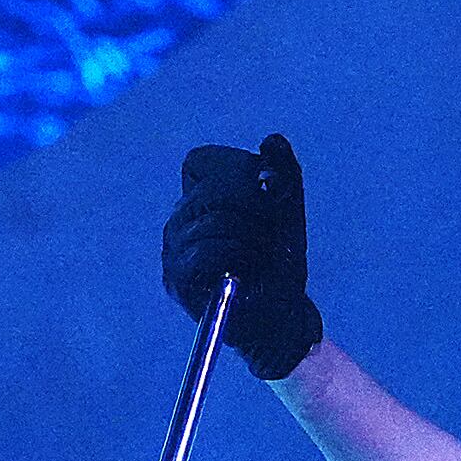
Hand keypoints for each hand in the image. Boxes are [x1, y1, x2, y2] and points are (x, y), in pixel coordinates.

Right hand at [160, 133, 323, 380]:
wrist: (281, 320)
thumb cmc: (280, 265)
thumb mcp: (287, 216)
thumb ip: (283, 177)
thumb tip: (274, 141)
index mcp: (198, 199)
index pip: (202, 162)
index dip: (240, 173)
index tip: (268, 197)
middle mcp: (178, 220)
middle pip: (213, 189)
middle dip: (257, 208)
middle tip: (272, 236)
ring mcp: (173, 249)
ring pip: (215, 220)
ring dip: (254, 238)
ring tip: (261, 260)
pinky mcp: (177, 278)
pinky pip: (208, 251)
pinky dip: (238, 257)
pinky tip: (247, 272)